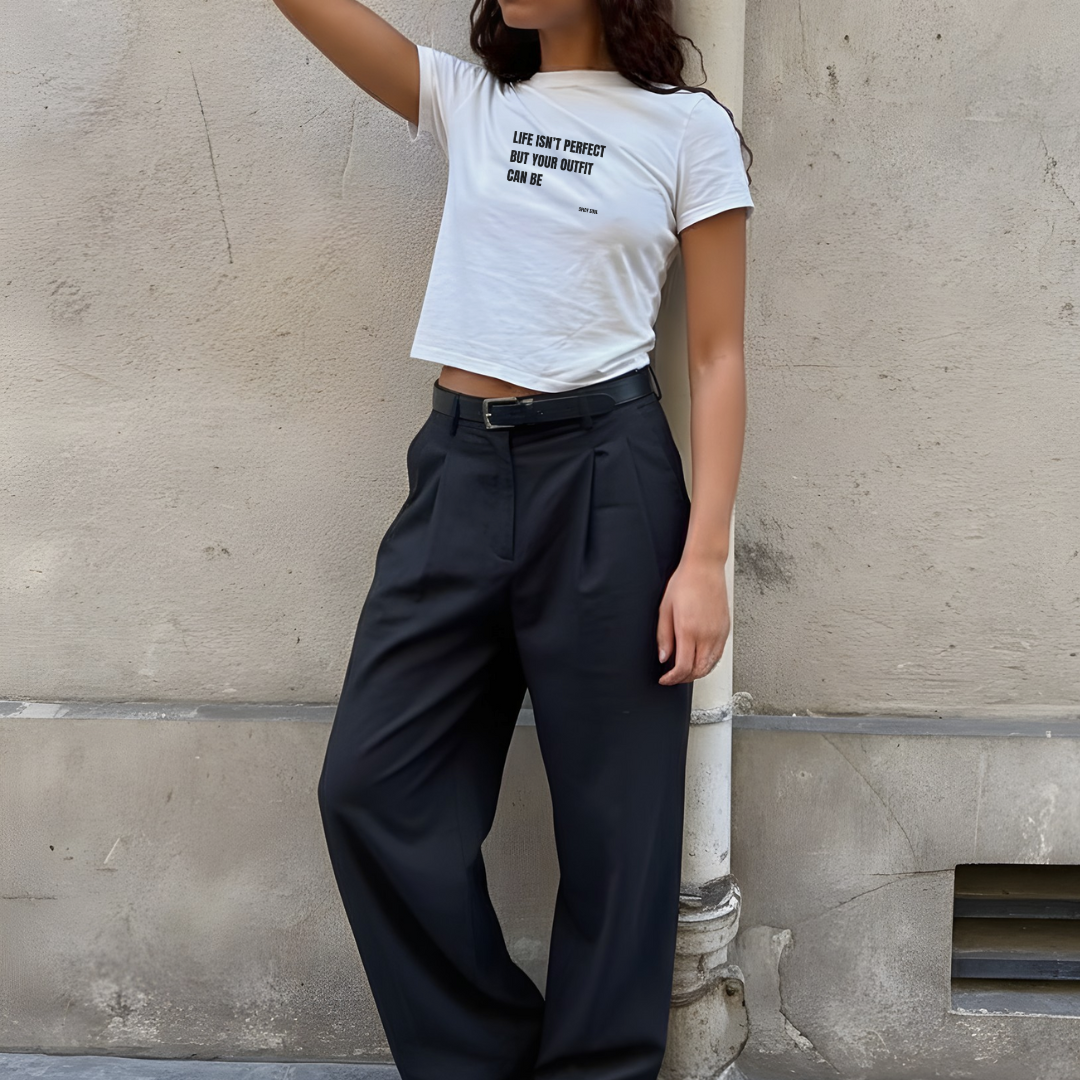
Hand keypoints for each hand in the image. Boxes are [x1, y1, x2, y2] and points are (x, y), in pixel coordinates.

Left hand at [656, 556, 730, 684]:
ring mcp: (719, 633)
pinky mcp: (726, 629)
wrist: (704, 568)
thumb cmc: (684, 583)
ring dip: (697, 673)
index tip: (665, 679)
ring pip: (711, 666)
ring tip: (684, 671)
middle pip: (699, 671)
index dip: (672, 679)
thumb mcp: (665, 609)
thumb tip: (664, 657)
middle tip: (672, 677)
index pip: (683, 667)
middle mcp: (707, 634)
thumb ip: (664, 636)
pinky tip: (698, 659)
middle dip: (684, 679)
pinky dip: (708, 663)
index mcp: (689, 630)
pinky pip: (719, 655)